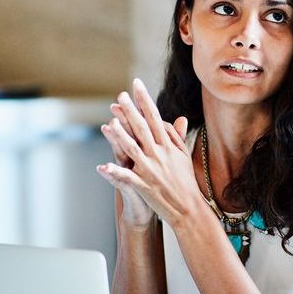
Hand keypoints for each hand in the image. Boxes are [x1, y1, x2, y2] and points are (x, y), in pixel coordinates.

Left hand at [97, 79, 192, 226]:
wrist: (189, 209)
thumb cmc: (186, 182)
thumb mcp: (183, 157)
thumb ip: (177, 137)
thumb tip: (179, 118)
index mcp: (168, 146)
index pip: (154, 117)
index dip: (144, 100)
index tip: (137, 84)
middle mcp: (159, 154)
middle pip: (142, 129)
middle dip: (130, 111)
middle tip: (120, 96)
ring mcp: (151, 169)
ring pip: (133, 148)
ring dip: (121, 135)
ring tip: (109, 123)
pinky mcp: (144, 185)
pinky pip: (127, 177)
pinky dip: (115, 172)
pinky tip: (103, 166)